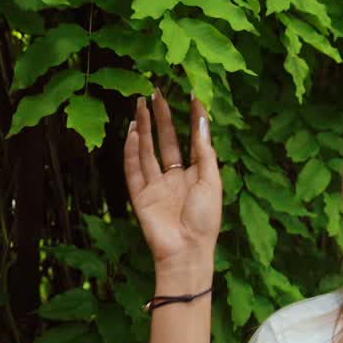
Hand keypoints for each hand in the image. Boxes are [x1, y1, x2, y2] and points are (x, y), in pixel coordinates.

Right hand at [123, 89, 221, 270]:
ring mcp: (156, 185)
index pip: (192, 139)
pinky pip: (133, 168)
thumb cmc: (205, 219)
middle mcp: (174, 177)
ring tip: (140, 104)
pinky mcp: (140, 195)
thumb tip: (201, 119)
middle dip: (161, 116)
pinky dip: (131, 150)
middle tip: (155, 91)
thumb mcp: (211, 180)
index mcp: (196, 174)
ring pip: (146, 150)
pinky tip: (132, 130)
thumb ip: (204, 150)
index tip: (191, 95)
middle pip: (165, 140)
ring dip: (143, 127)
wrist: (187, 250)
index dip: (191, 118)